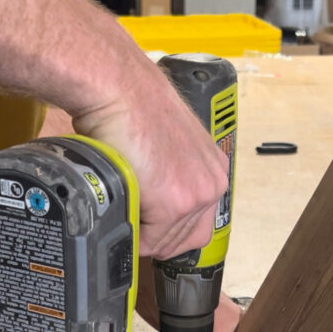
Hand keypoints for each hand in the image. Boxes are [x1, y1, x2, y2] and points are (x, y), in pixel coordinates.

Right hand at [72, 55, 228, 259]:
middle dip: (154, 236)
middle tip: (130, 217)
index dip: (167, 230)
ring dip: (141, 232)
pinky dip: (131, 232)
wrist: (118, 88)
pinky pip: (149, 241)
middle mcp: (212, 184)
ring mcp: (196, 197)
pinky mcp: (174, 205)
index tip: (146, 222)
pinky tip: (119, 205)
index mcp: (214, 170)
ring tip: (122, 204)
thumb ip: (171, 176)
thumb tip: (155, 202)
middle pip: (184, 239)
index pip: (197, 225)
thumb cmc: (133, 107)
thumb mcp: (167, 146)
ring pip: (166, 243)